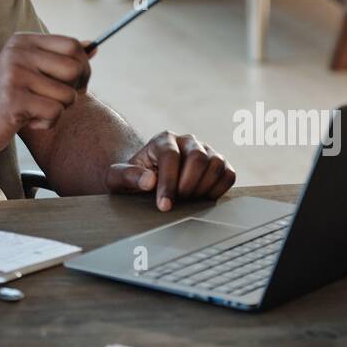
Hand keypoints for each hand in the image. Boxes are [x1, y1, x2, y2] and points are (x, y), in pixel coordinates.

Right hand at [0, 33, 91, 152]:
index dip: (83, 68)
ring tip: (36, 111)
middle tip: (57, 101)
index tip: (75, 84)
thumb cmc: (6, 97)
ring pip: (68, 95)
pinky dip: (47, 123)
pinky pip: (54, 112)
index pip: (73, 46)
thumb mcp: (30, 70)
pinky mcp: (14, 99)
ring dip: (59, 110)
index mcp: (23, 41)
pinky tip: (28, 121)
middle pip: (75, 68)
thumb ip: (59, 58)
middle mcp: (19, 52)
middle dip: (76, 90)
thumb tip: (93, 46)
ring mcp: (15, 75)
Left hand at [106, 131, 235, 210]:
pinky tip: (203, 198)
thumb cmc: (132, 177)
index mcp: (162, 140)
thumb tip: (149, 181)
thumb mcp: (118, 177)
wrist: (146, 177)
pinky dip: (220, 189)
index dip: (168, 183)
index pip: (171, 156)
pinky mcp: (218, 164)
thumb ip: (127, 176)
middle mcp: (186, 140)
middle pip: (198, 158)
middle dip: (188, 186)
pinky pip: (229, 174)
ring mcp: (205, 150)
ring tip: (188, 200)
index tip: (164, 206)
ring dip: (203, 187)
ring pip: (216, 164)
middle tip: (178, 201)